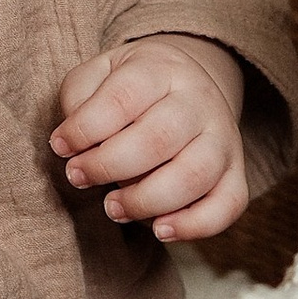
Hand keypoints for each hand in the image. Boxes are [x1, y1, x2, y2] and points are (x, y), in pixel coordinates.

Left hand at [51, 34, 247, 243]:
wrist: (188, 84)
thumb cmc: (131, 88)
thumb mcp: (99, 74)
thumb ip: (78, 98)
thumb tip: (70, 141)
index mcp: (160, 68)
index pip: (124, 97)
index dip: (86, 128)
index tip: (61, 146)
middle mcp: (199, 100)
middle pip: (159, 138)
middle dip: (109, 166)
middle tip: (78, 177)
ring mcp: (223, 137)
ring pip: (194, 175)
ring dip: (146, 200)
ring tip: (112, 207)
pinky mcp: (236, 173)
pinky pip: (228, 205)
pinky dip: (195, 225)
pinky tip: (160, 230)